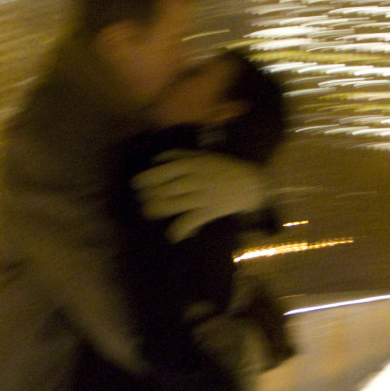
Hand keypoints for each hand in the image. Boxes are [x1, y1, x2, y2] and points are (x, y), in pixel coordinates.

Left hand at [131, 151, 265, 240]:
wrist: (253, 183)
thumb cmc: (226, 167)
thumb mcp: (203, 156)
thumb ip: (179, 155)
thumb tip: (156, 160)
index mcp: (192, 164)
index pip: (162, 171)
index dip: (145, 179)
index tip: (136, 185)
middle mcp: (195, 179)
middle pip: (163, 189)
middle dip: (148, 196)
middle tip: (142, 200)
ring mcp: (202, 196)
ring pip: (171, 205)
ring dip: (156, 210)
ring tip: (149, 212)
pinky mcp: (209, 211)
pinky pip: (189, 222)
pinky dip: (178, 230)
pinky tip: (172, 235)